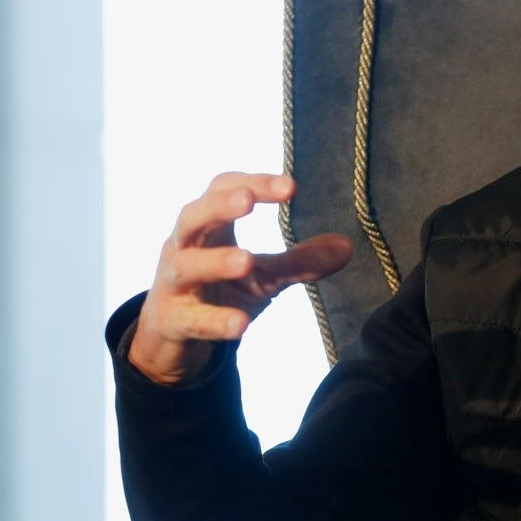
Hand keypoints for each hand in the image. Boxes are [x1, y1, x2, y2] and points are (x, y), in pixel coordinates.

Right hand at [127, 172, 352, 384]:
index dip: (254, 183)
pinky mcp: (172, 322)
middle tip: (247, 201)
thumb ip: (300, 261)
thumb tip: (347, 247)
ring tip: (246, 261)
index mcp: (210, 227)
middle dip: (219, 207)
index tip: (291, 187)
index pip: (224, 190)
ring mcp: (173, 285)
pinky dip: (214, 321)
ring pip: (185, 266)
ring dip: (215, 261)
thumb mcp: (263, 275)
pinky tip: (239, 325)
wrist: (173, 337)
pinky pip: (191, 320)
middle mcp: (184, 248)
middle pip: (193, 217)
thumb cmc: (220, 290)